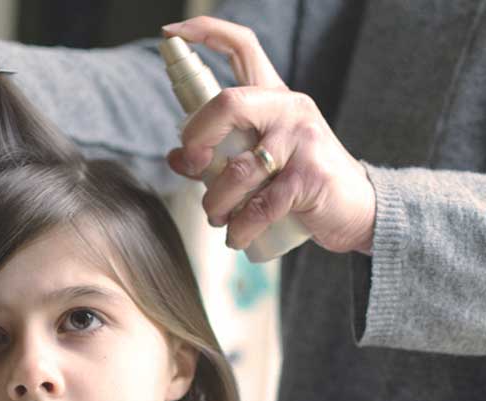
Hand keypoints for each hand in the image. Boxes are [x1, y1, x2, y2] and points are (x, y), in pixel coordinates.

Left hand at [163, 17, 374, 254]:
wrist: (357, 210)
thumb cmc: (300, 182)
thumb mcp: (259, 160)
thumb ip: (218, 154)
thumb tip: (175, 157)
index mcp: (274, 96)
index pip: (242, 46)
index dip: (205, 33)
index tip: (170, 34)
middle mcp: (289, 108)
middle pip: (227, 104)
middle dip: (197, 141)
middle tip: (193, 169)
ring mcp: (302, 141)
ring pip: (236, 170)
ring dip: (215, 204)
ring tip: (219, 218)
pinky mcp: (308, 178)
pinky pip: (258, 206)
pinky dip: (240, 228)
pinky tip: (237, 238)